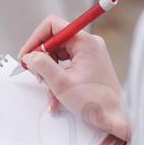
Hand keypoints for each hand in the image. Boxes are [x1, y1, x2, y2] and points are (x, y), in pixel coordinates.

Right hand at [19, 15, 130, 141]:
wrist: (116, 118)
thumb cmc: (95, 102)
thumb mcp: (61, 84)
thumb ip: (42, 65)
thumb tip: (29, 56)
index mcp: (84, 41)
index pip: (53, 25)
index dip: (36, 38)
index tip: (27, 55)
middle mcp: (89, 42)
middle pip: (56, 41)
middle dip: (43, 59)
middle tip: (35, 75)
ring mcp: (91, 53)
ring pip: (61, 55)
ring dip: (51, 72)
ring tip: (49, 91)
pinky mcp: (91, 63)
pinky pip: (69, 64)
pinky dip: (60, 77)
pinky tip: (57, 96)